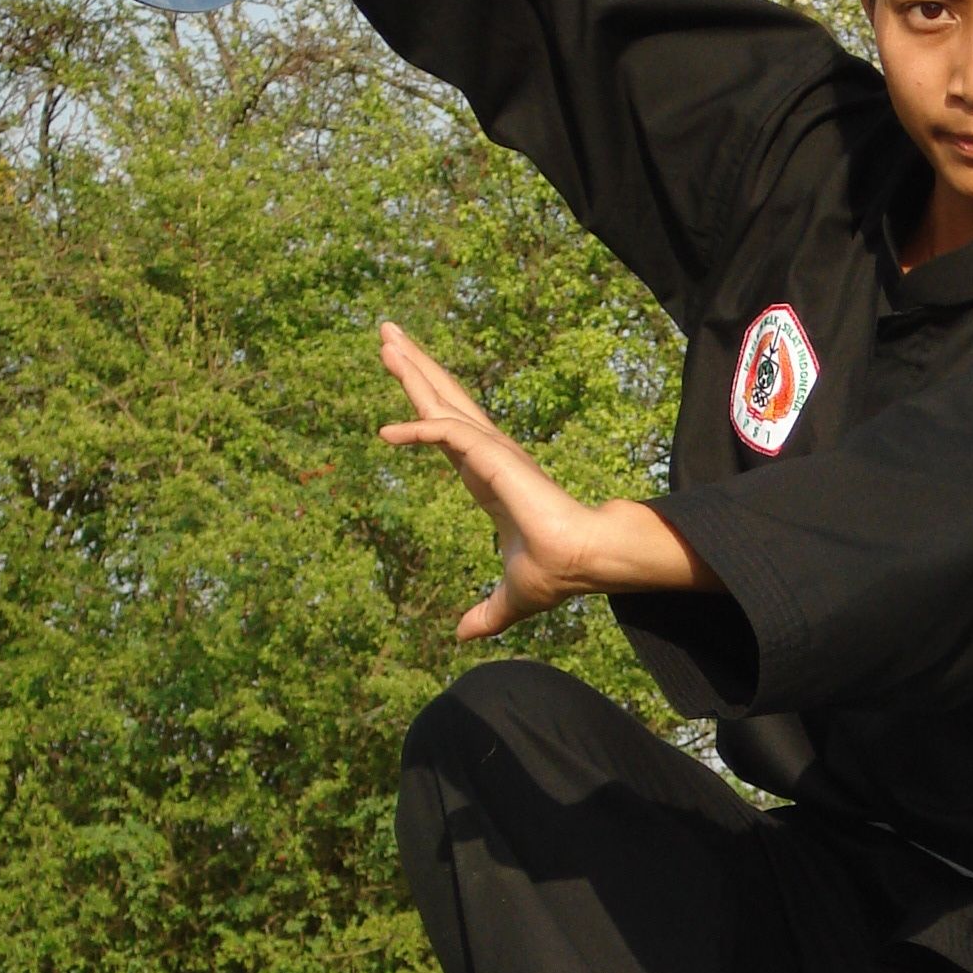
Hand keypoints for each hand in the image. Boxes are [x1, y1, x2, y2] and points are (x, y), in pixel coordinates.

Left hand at [377, 322, 715, 638]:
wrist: (587, 561)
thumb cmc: (558, 570)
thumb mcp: (510, 597)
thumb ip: (486, 613)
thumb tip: (463, 636)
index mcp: (486, 475)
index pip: (446, 430)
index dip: (422, 405)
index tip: (404, 378)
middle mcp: (488, 455)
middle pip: (442, 400)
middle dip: (415, 367)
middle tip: (386, 335)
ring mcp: (492, 453)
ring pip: (442, 404)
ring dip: (413, 373)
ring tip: (385, 341)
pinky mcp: (495, 460)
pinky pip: (447, 436)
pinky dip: (417, 431)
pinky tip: (385, 434)